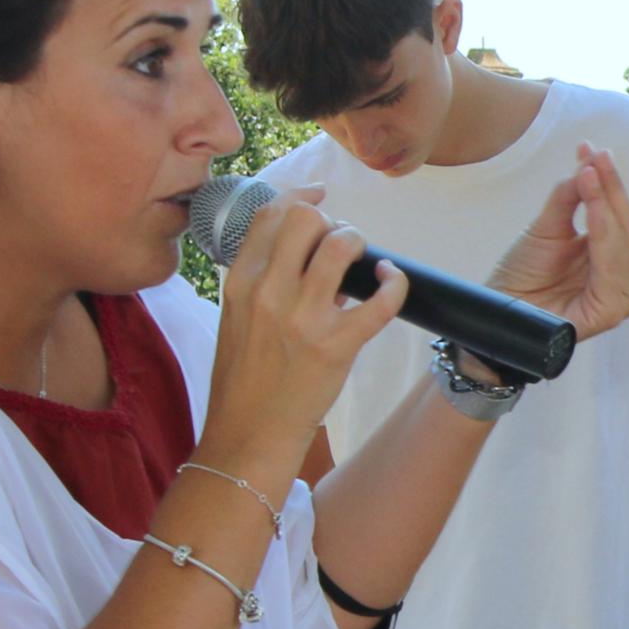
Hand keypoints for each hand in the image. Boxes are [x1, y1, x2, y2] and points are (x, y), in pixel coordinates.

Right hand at [203, 191, 407, 474]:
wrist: (249, 431)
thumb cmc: (245, 378)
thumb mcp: (235, 317)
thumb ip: (261, 280)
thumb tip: (301, 251)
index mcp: (240, 281)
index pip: (270, 214)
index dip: (300, 197)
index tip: (320, 197)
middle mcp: (268, 292)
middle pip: (306, 219)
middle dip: (331, 222)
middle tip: (340, 245)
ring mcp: (303, 318)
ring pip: (341, 245)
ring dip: (359, 244)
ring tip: (363, 262)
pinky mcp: (337, 346)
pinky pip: (379, 300)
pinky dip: (394, 282)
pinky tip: (391, 280)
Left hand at [488, 144, 628, 339]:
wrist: (499, 307)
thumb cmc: (522, 274)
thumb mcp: (547, 226)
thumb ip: (570, 197)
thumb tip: (589, 163)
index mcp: (610, 256)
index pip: (619, 215)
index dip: (609, 182)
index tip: (593, 150)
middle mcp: (621, 275)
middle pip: (626, 226)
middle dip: (611, 189)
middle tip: (595, 159)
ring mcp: (619, 295)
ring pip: (625, 244)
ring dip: (608, 208)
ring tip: (590, 177)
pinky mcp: (610, 311)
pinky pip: (614, 270)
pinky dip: (606, 238)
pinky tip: (595, 212)